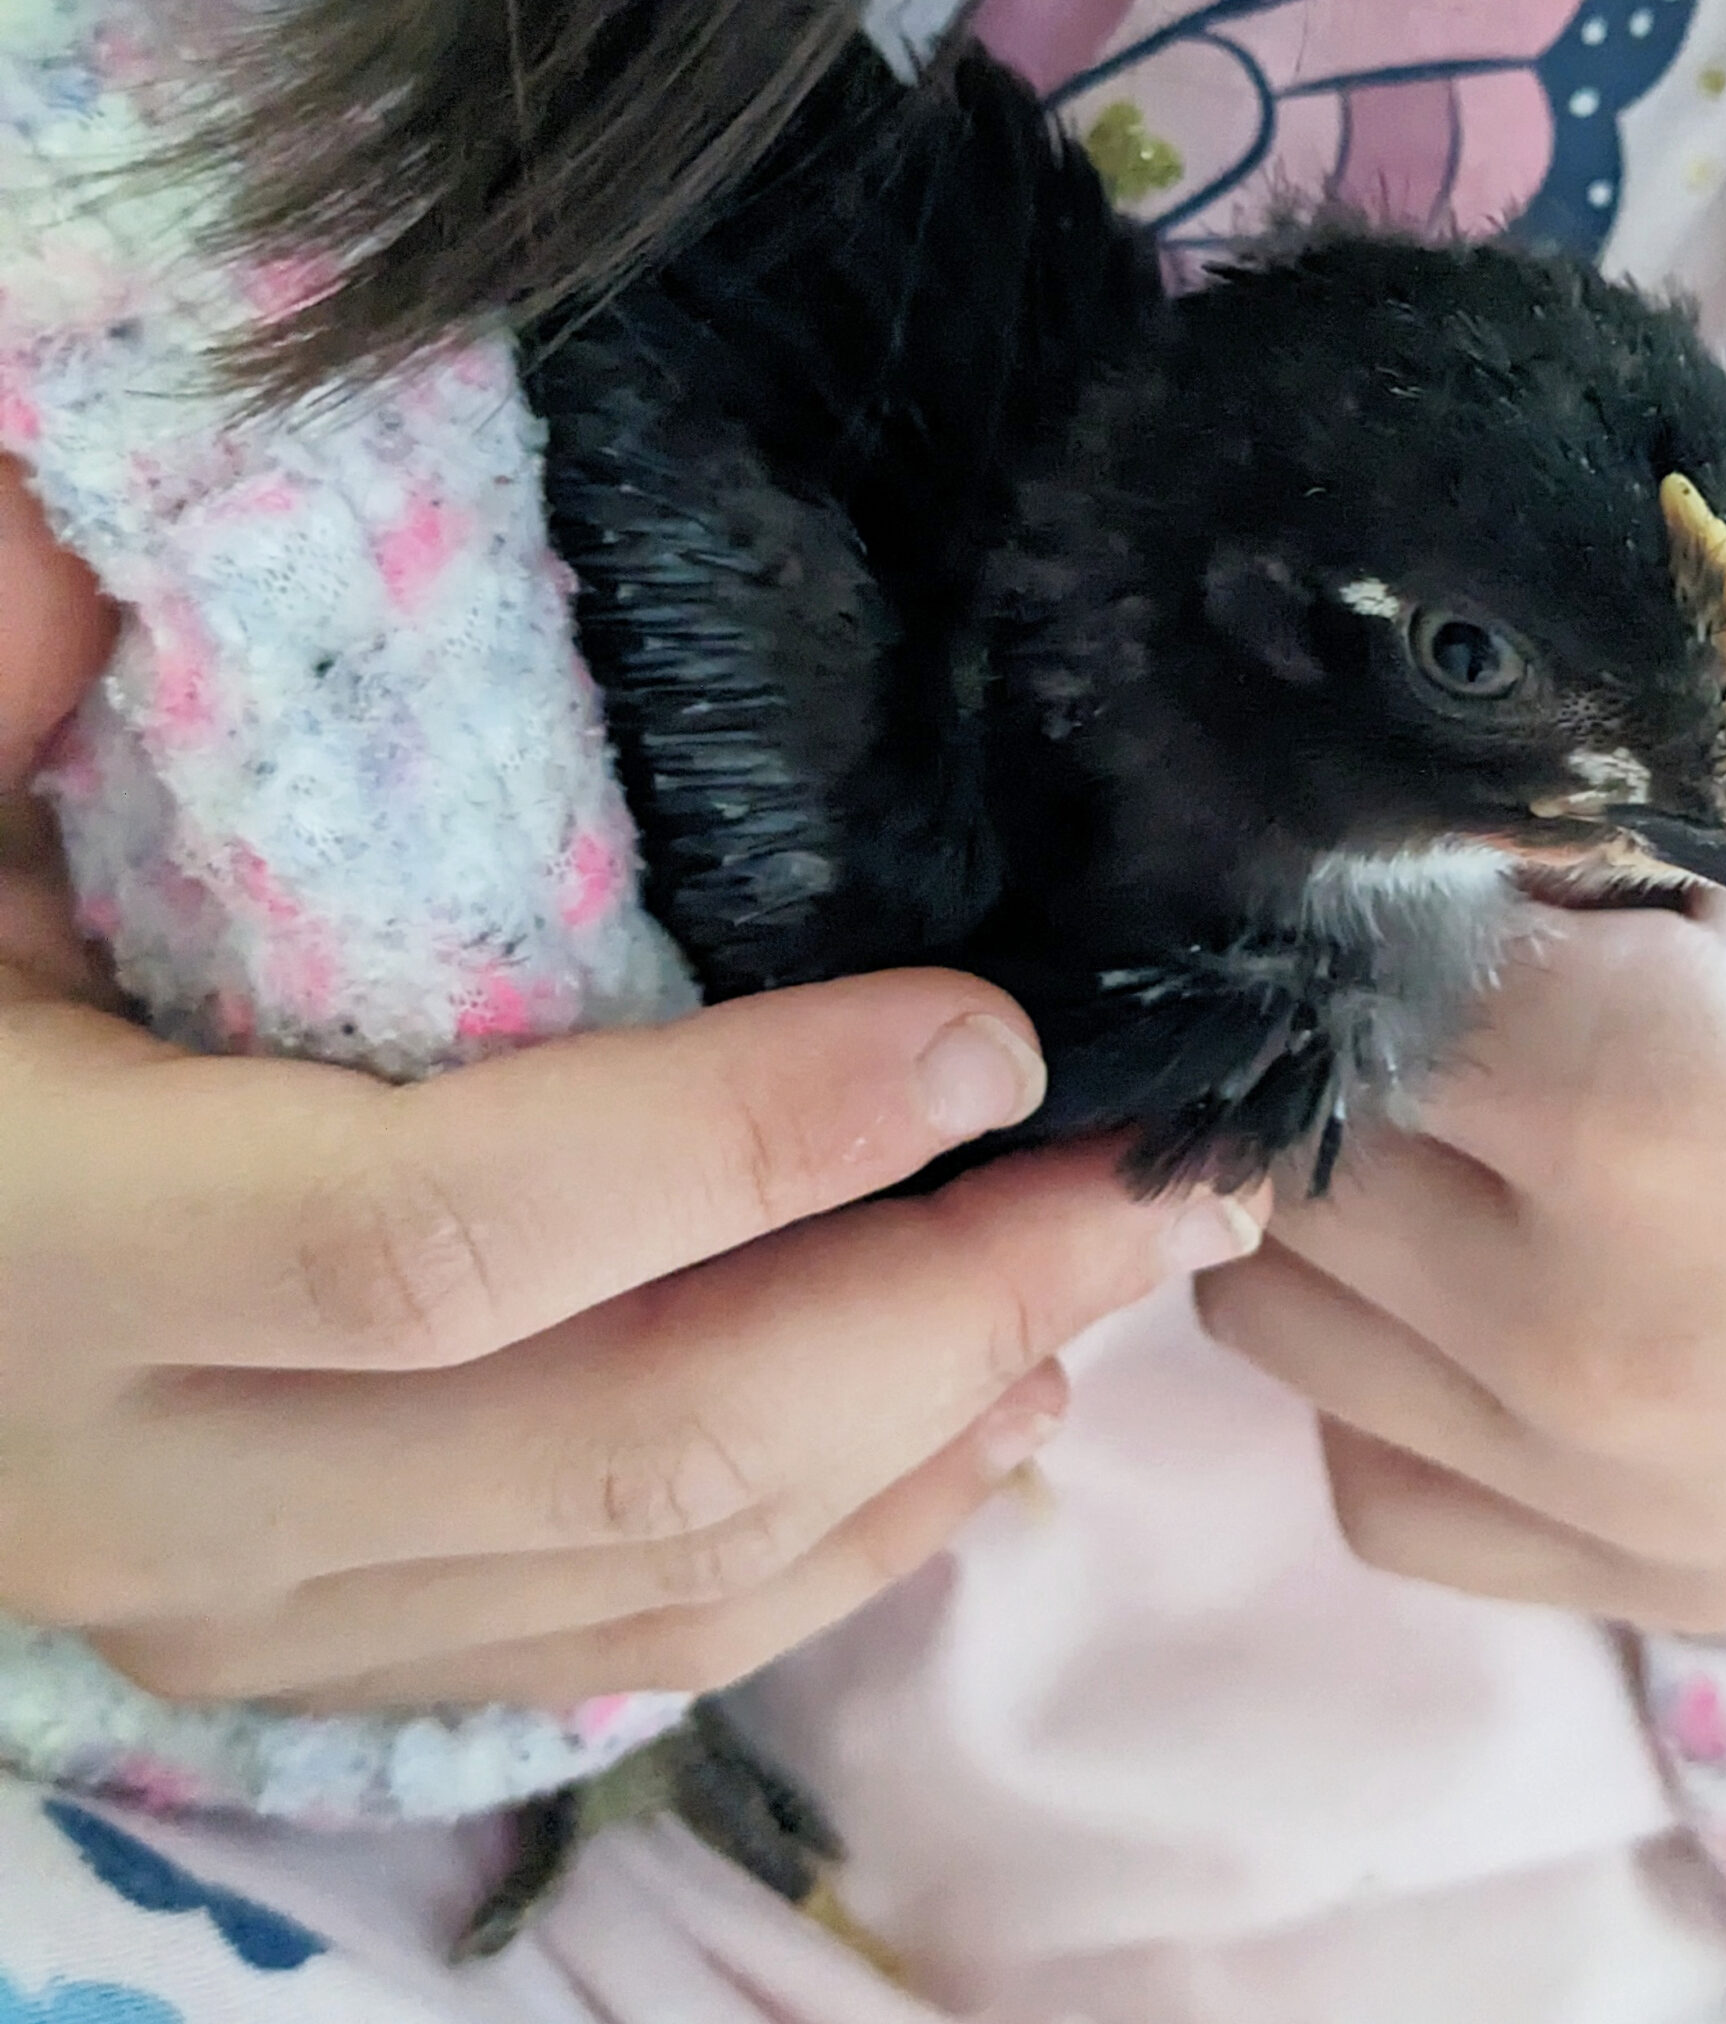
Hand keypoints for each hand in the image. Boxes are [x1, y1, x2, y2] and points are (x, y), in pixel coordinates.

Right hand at [0, 459, 1263, 1711]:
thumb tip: (137, 518)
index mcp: (53, 1233)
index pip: (456, 1223)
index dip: (749, 1140)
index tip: (989, 1035)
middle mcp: (153, 1474)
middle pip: (625, 1444)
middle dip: (941, 1315)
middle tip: (1159, 1184)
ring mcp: (229, 1612)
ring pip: (644, 1582)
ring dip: (924, 1445)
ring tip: (1105, 1294)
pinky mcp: (290, 1659)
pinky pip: (600, 1664)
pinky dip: (818, 1563)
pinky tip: (967, 1445)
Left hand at [1199, 612, 1725, 1631]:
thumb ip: (1611, 702)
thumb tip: (1392, 682)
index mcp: (1646, 1095)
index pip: (1313, 988)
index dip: (1333, 903)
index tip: (1390, 864)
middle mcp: (1604, 1333)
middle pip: (1276, 1168)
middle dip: (1320, 1057)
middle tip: (1424, 990)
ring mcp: (1636, 1493)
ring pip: (1287, 1336)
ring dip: (1330, 1217)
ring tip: (1466, 1128)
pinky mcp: (1681, 1580)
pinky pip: (1389, 1493)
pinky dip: (1395, 1391)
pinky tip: (1499, 1291)